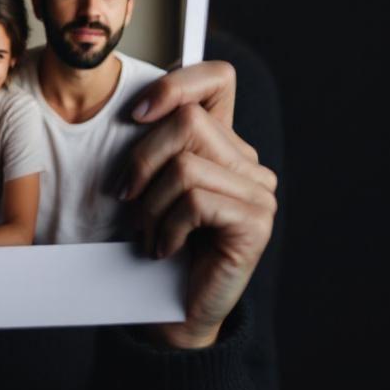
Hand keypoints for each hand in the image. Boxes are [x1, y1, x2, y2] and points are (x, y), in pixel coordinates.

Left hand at [122, 61, 276, 348]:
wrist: (171, 311)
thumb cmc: (155, 245)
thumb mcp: (146, 186)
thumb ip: (152, 145)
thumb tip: (134, 109)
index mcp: (222, 145)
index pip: (217, 79)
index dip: (176, 82)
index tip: (135, 115)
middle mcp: (248, 163)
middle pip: (188, 121)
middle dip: (143, 159)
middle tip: (129, 199)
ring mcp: (259, 192)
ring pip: (185, 164)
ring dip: (151, 204)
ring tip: (150, 232)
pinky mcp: (256, 221)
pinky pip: (195, 200)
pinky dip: (168, 226)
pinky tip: (166, 249)